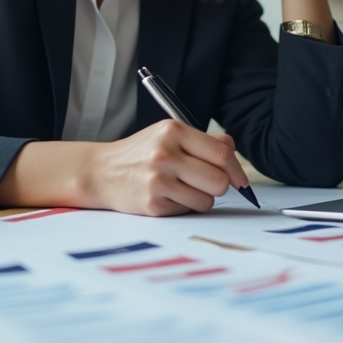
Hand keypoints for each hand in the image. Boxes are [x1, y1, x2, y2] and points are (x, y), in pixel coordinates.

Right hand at [82, 121, 249, 215]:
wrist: (101, 172)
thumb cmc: (142, 153)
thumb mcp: (169, 134)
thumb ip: (204, 141)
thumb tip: (234, 155)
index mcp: (173, 131)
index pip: (222, 153)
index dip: (236, 170)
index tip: (240, 180)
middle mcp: (165, 154)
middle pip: (220, 181)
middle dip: (219, 186)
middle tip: (204, 182)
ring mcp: (158, 180)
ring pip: (207, 200)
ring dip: (201, 198)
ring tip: (181, 188)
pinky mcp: (153, 204)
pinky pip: (188, 211)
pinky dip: (184, 206)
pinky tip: (167, 196)